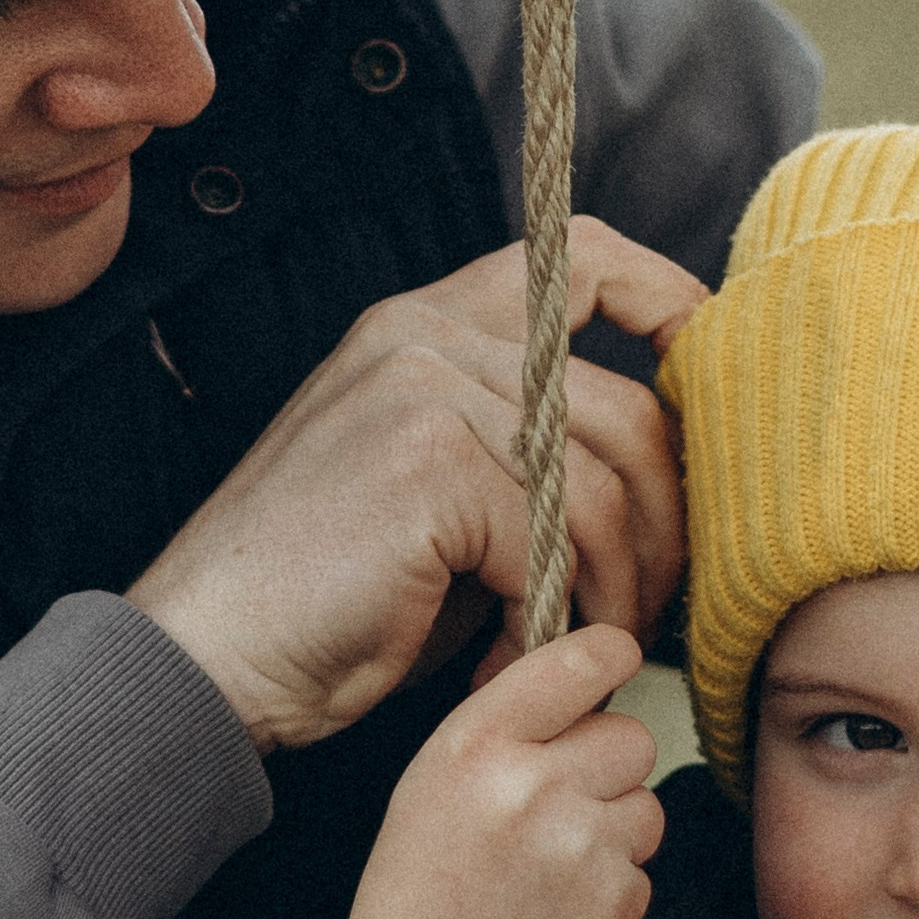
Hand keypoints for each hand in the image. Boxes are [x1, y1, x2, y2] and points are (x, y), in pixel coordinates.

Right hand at [129, 219, 704, 750]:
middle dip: (667, 526)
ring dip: (616, 589)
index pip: (581, 258)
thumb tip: (657, 472)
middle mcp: (427, 337)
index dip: (671, 307)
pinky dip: (556, 620)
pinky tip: (515, 660)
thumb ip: (524, 455)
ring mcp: (426, 392)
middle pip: (627, 408)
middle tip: (646, 609)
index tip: (710, 388)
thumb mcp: (436, 496)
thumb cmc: (327, 598)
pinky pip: (558, 542)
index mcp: (427, 326)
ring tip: (581, 648)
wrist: (208, 654)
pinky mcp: (430, 465)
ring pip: (605, 487)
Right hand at [319, 624, 663, 918]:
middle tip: (561, 813)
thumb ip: (508, 734)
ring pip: (647, 805)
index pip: (582, 658)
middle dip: (611, 771)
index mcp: (473, 743)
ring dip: (617, 835)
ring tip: (552, 876)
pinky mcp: (612, 901)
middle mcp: (528, 782)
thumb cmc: (416, 905)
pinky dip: (614, 896)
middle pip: (631, 736)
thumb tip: (591, 687)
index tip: (615, 666)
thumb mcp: (431, 790)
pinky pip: (644, 872)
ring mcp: (578, 843)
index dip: (612, 658)